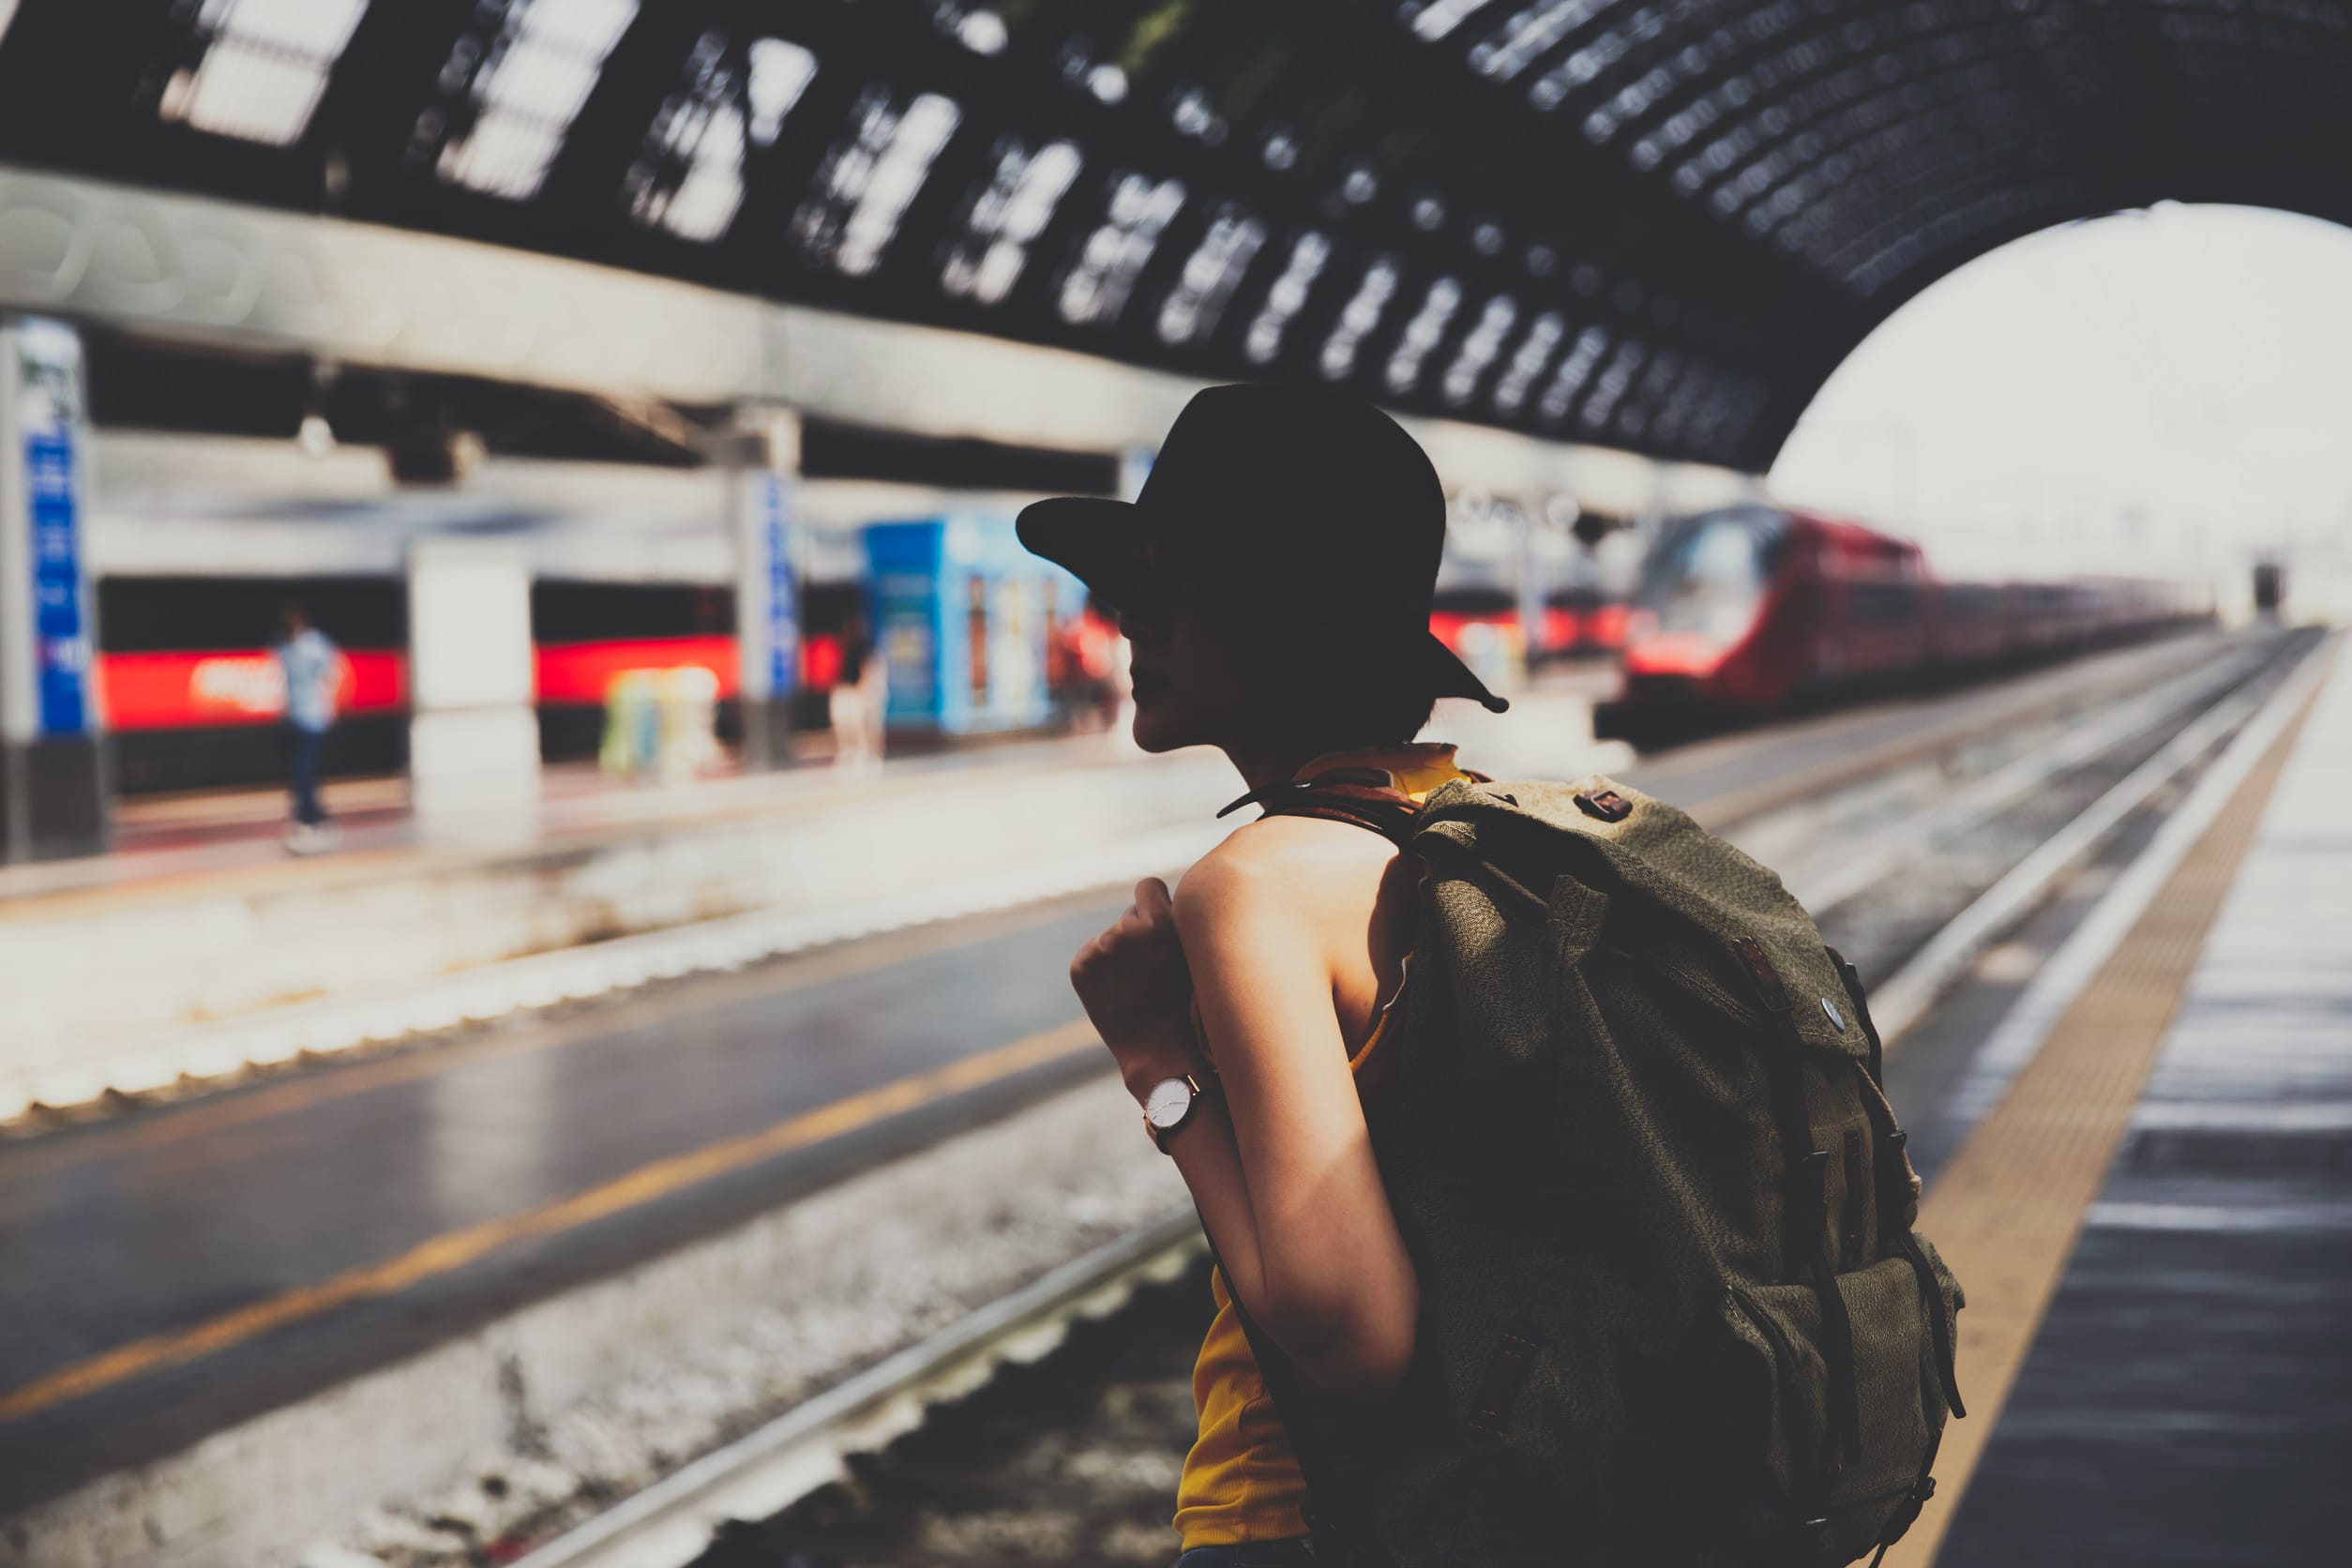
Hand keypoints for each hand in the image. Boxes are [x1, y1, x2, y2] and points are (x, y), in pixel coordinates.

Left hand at [1070, 878, 1199, 1090]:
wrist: (1160, 1051)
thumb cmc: (1188, 1005)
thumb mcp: (1196, 955)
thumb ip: (1178, 921)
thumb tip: (1161, 896)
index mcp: (1159, 922)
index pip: (1148, 886)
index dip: (1156, 904)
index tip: (1159, 923)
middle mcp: (1125, 930)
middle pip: (1129, 915)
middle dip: (1139, 936)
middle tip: (1154, 970)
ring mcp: (1099, 949)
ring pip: (1111, 938)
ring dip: (1121, 954)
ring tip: (1138, 986)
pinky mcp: (1080, 967)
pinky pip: (1092, 954)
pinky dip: (1102, 969)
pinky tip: (1119, 990)